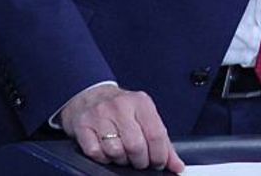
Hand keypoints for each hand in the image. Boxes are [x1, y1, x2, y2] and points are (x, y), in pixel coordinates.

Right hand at [59, 83, 184, 172]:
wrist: (90, 96)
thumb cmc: (121, 110)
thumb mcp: (144, 116)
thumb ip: (162, 141)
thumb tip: (177, 166)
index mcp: (141, 102)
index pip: (156, 134)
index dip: (160, 155)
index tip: (158, 163)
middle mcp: (120, 106)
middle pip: (136, 145)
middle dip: (140, 161)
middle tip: (140, 161)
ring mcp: (100, 115)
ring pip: (115, 151)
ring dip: (121, 160)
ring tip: (123, 154)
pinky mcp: (83, 125)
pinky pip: (96, 152)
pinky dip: (103, 158)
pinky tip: (106, 151)